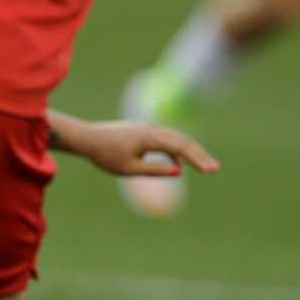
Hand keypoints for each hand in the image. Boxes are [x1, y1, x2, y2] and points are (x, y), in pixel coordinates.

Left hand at [61, 119, 218, 178]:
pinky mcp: (142, 132)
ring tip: (203, 167)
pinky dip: (175, 150)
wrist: (85, 138)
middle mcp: (151, 129)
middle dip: (199, 154)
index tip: (211, 171)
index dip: (198, 158)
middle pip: (182, 140)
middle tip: (214, 169)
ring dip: (190, 151)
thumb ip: (154, 169)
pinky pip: (165, 139)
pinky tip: (178, 163)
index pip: (181, 146)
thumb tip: (179, 170)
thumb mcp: (129, 168)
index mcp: (150, 137)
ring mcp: (147, 129)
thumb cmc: (104, 155)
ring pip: (175, 138)